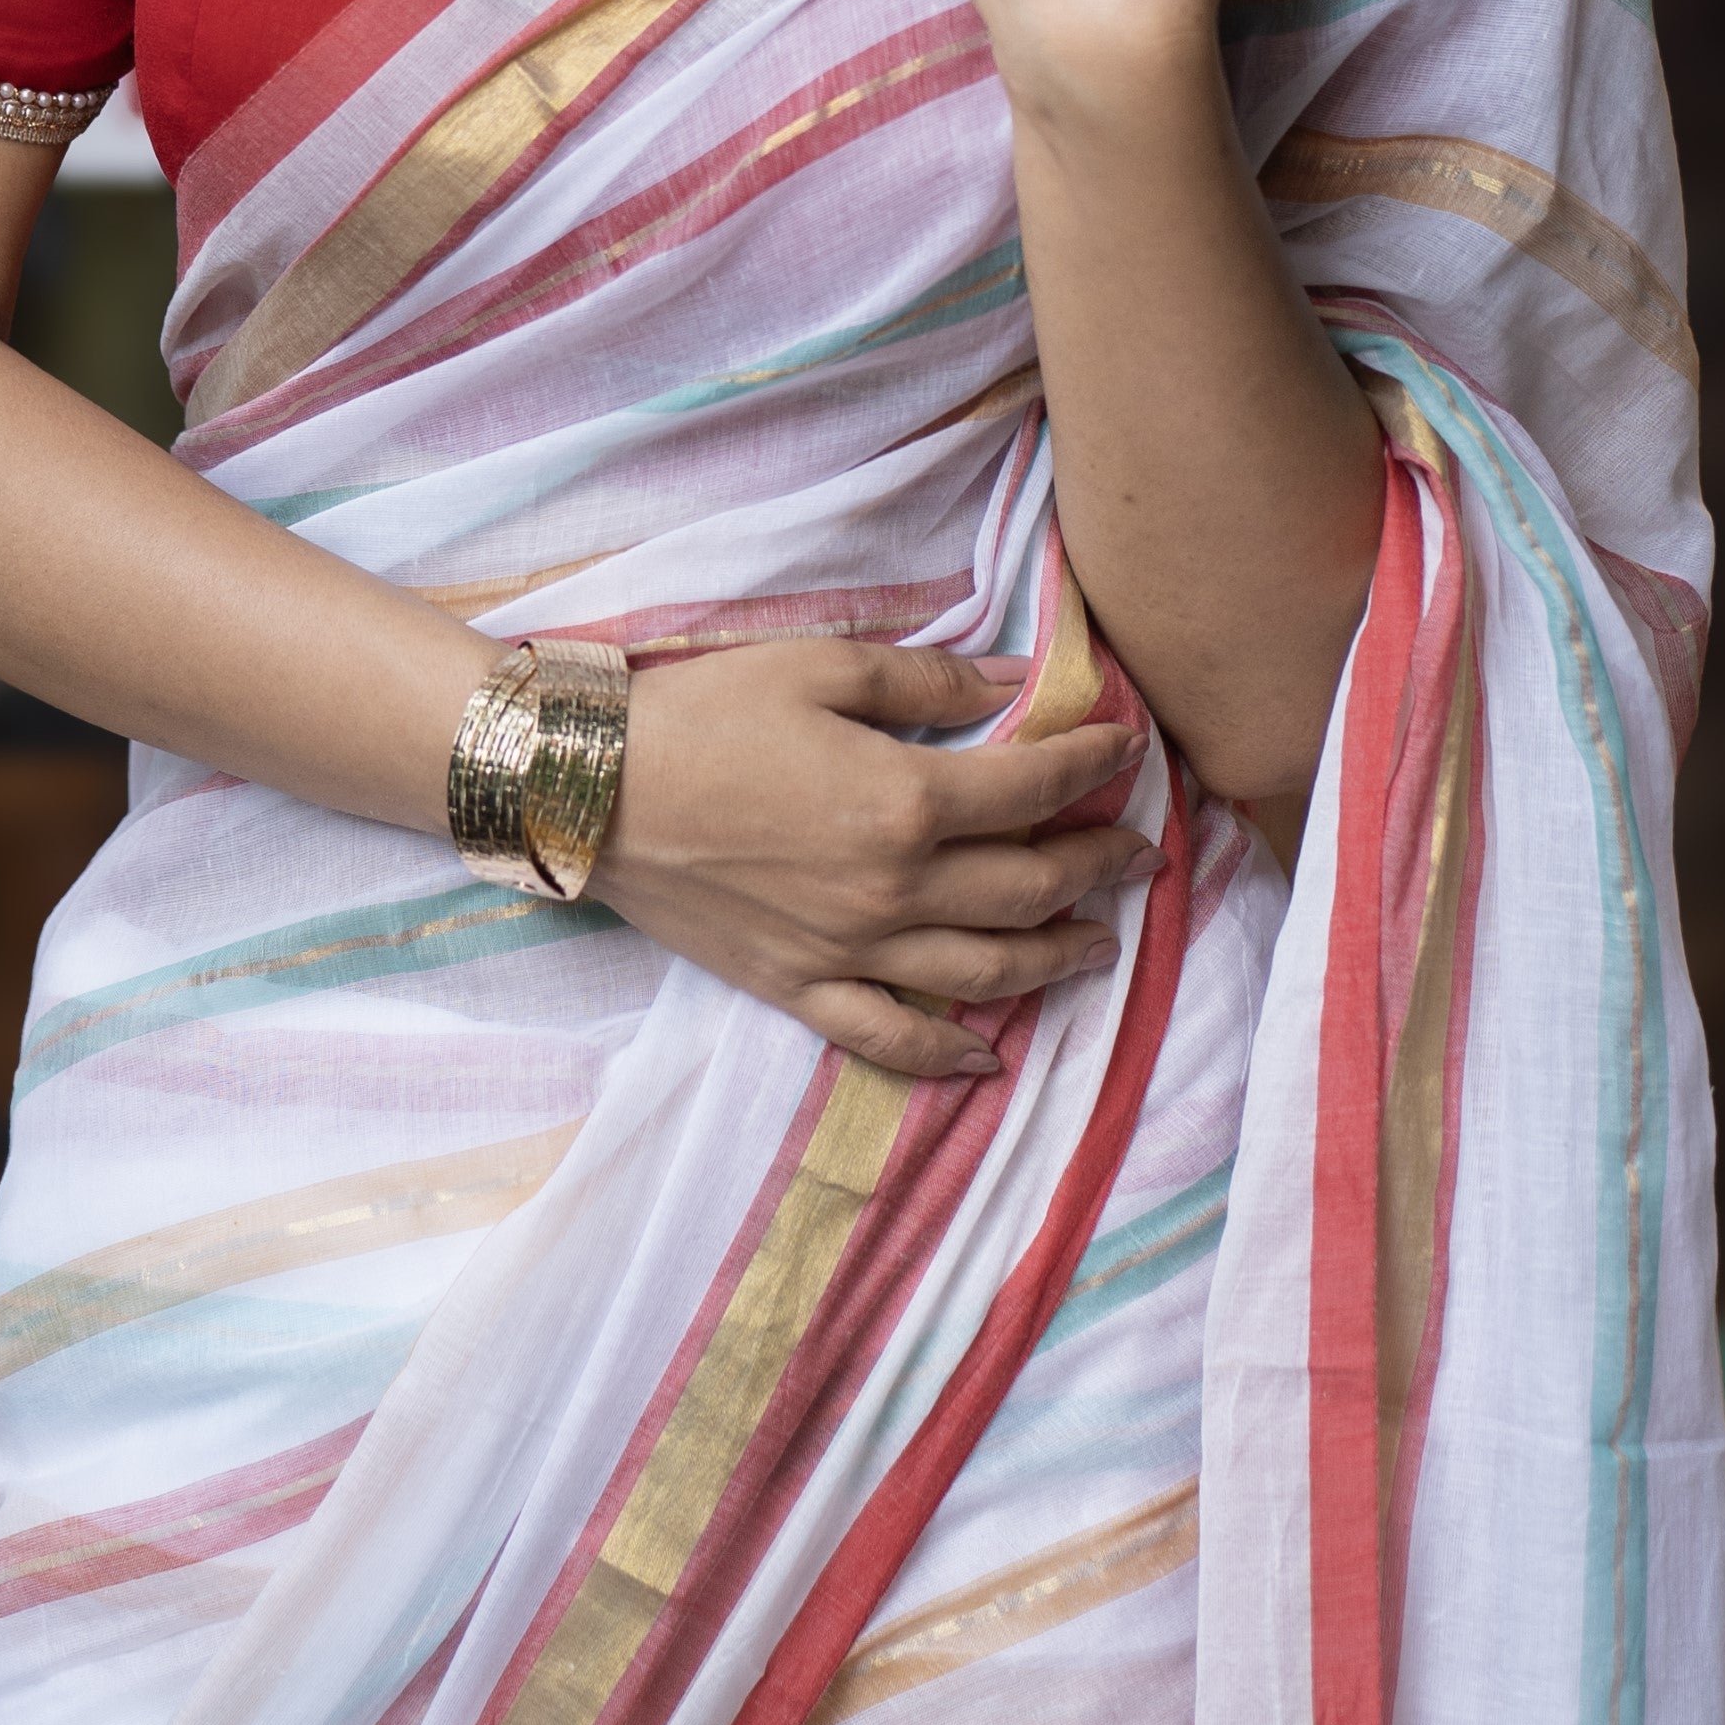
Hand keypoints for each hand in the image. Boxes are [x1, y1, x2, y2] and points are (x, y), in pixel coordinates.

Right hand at [599, 637, 1151, 1084]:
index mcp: (904, 803)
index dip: (1092, 765)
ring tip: (1099, 945)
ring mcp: (846, 952)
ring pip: (982, 973)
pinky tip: (990, 1057)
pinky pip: (889, 1038)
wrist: (586, 790)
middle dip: (1096, 867)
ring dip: (1054, 958)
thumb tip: (1015, 680)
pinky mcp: (797, 987)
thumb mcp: (820, 667)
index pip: (1033, 790)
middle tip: (1138, 854)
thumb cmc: (700, 713)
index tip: (1128, 747)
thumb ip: (928, 680)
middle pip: (1027, 889)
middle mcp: (891, 892)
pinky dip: (947, 1056)